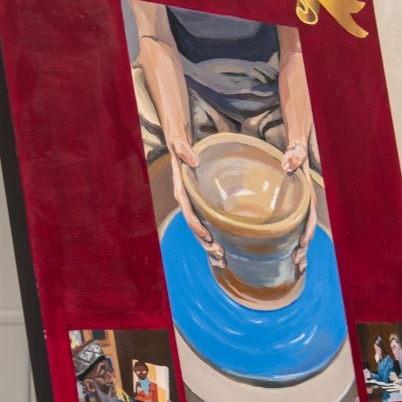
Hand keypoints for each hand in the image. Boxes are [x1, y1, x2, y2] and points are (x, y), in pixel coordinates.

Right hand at [167, 131, 223, 267]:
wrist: (177, 144)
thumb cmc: (179, 143)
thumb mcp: (179, 142)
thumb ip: (184, 149)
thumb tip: (194, 161)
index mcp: (181, 188)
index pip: (187, 210)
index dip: (196, 224)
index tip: (206, 235)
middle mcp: (186, 199)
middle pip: (194, 225)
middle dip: (205, 241)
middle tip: (219, 254)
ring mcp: (193, 203)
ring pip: (200, 228)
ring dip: (210, 244)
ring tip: (222, 259)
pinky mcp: (200, 203)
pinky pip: (206, 222)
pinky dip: (213, 236)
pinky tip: (223, 249)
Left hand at [288, 158, 316, 277]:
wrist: (295, 150)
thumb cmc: (295, 151)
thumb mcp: (295, 150)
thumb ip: (293, 155)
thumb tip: (287, 164)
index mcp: (307, 194)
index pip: (309, 214)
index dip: (308, 229)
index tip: (303, 243)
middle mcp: (305, 205)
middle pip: (307, 228)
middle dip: (304, 246)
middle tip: (297, 262)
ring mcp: (299, 209)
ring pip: (302, 232)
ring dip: (300, 248)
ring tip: (295, 266)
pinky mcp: (292, 211)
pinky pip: (293, 229)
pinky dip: (293, 243)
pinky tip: (287, 256)